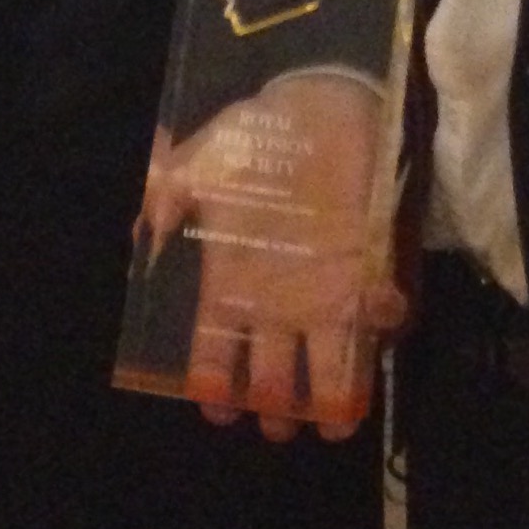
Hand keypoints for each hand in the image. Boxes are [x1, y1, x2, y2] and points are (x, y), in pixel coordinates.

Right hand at [139, 73, 396, 442]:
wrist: (315, 103)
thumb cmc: (254, 138)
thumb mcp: (200, 162)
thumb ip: (166, 195)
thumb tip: (141, 233)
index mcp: (232, 283)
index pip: (217, 351)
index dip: (215, 384)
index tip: (217, 409)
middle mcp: (277, 299)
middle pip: (274, 373)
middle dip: (275, 406)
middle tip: (276, 426)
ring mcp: (324, 288)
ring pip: (328, 361)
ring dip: (331, 395)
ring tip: (331, 422)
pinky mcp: (367, 265)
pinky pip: (380, 306)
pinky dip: (386, 317)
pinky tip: (381, 314)